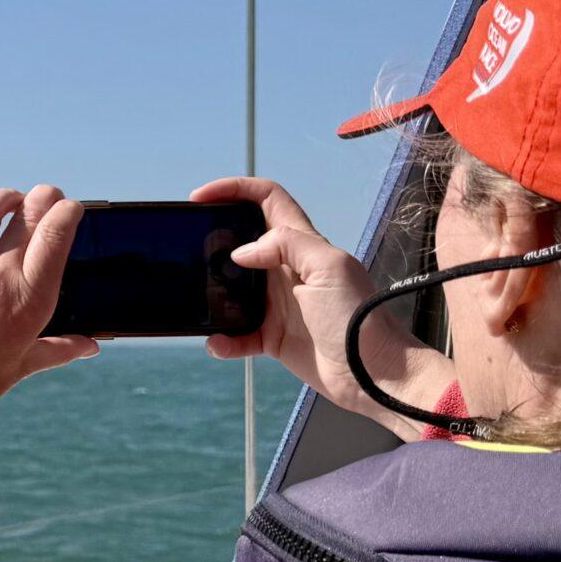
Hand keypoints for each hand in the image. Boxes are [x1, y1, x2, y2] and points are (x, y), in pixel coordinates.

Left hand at [0, 186, 98, 423]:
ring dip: (3, 198)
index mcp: (29, 298)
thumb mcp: (24, 365)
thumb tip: (90, 345)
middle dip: (41, 198)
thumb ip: (60, 349)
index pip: (55, 233)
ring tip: (11, 199)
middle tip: (45, 197)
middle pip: (24, 213)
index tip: (70, 209)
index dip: (67, 211)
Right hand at [189, 177, 453, 441]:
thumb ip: (287, 244)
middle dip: (212, 238)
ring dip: (211, 294)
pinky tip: (219, 342)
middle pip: (240, 240)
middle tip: (188, 246)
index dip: (235, 189)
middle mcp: (286, 269)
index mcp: (302, 245)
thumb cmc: (360, 317)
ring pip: (230, 288)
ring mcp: (277, 303)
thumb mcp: (328, 267)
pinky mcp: (272, 336)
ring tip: (198, 300)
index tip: (200, 197)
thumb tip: (241, 252)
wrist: (372, 372)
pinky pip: (236, 334)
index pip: (267, 200)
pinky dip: (223, 339)